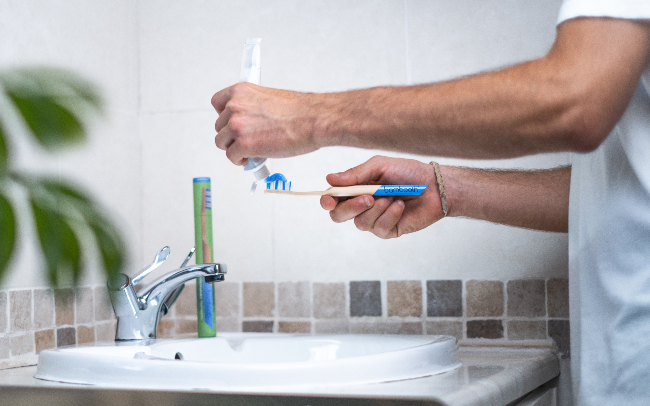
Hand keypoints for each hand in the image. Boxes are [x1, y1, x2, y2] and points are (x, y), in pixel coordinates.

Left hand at [212, 83, 318, 164]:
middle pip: (220, 126)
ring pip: (222, 142)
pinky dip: (239, 160)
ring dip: (234, 148)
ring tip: (248, 151)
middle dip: (232, 135)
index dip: (225, 116)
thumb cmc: (299, 111)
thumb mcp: (269, 98)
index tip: (232, 122)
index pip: (217, 103)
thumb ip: (253, 106)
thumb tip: (250, 120)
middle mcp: (235, 106)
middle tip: (246, 140)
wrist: (312, 120)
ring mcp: (237, 126)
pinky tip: (250, 159)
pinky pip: (231, 156)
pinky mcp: (242, 145)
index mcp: (241, 91)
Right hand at [320, 156, 443, 238]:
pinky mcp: (388, 230)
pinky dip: (390, 215)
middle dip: (351, 208)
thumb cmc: (407, 173)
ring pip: (360, 223)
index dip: (327, 200)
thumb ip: (355, 175)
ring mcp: (374, 220)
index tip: (328, 199)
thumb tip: (330, 179)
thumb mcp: (380, 167)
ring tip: (392, 197)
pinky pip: (379, 228)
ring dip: (376, 210)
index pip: (333, 199)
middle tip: (368, 198)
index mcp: (356, 189)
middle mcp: (362, 206)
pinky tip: (400, 206)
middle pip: (339, 215)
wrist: (434, 186)